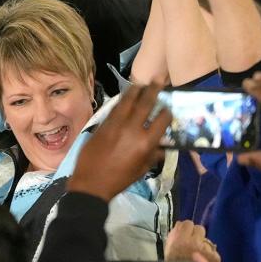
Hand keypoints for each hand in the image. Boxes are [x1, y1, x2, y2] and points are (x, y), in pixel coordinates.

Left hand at [68, 82, 170, 201]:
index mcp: (145, 143)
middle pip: (145, 104)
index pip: (161, 121)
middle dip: (153, 90)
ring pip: (127, 102)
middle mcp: (132, 129)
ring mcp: (115, 124)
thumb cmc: (119, 180)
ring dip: (135, 90)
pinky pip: (114, 108)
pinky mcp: (102, 124)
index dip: (167, 112)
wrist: (91, 182)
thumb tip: (162, 148)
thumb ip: (153, 156)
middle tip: (158, 79)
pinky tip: (125, 96)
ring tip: (141, 82)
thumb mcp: (142, 170)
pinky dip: (121, 101)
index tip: (169, 106)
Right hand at [164, 220, 220, 261]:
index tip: (186, 231)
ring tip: (198, 257)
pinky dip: (210, 257)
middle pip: (199, 228)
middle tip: (192, 243)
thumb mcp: (168, 251)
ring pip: (207, 241)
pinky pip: (213, 252)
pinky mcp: (215, 258)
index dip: (187, 228)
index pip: (187, 223)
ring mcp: (207, 250)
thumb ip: (174, 237)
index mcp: (180, 240)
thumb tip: (180, 225)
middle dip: (196, 234)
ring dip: (204, 246)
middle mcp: (195, 243)